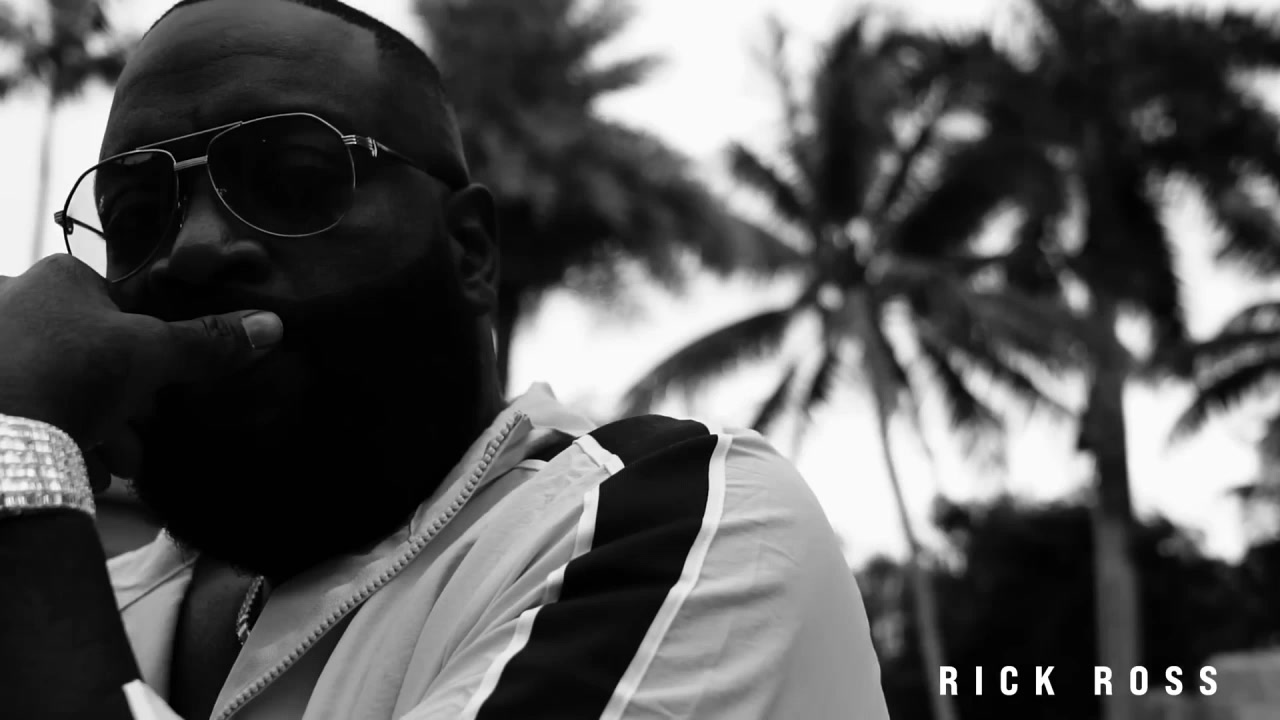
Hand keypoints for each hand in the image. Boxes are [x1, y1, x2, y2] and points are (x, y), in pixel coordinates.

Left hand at [0, 255, 282, 476]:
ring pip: (60, 387)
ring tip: (111, 467)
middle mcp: (16, 298)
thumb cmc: (70, 373)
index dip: (151, 357)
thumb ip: (208, 342)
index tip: (161, 396)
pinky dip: (56, 439)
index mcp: (60, 277)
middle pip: (93, 355)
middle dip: (124, 406)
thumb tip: (272, 326)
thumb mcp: (151, 355)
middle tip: (139, 444)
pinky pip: (29, 409)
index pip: (122, 311)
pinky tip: (76, 469)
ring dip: (95, 430)